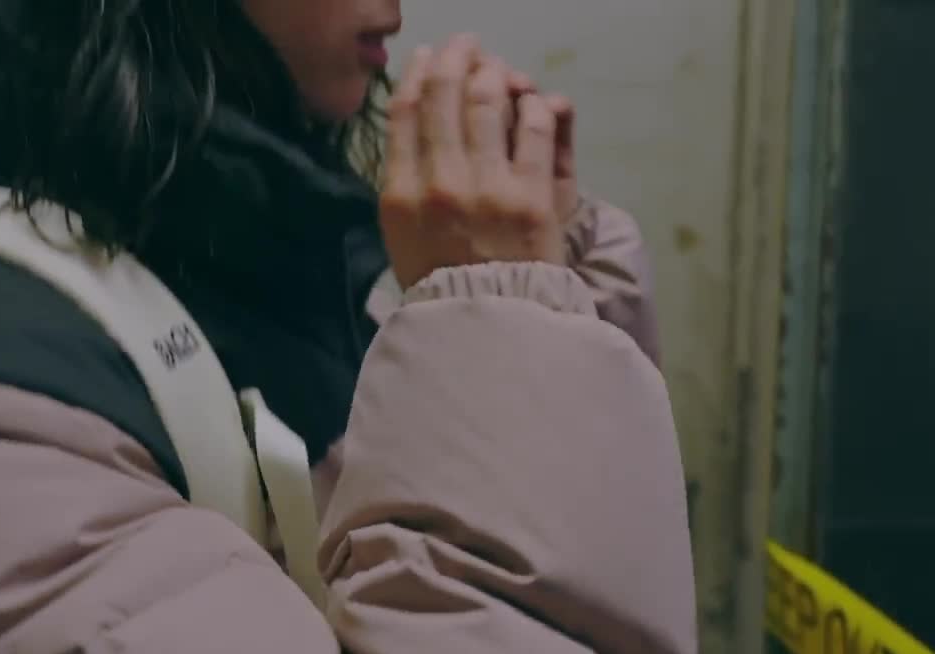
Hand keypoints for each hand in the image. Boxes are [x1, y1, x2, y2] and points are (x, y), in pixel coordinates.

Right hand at [380, 35, 564, 289]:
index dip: (417, 74)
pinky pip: (534, 128)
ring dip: (495, 74)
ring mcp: (487, 187)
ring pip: (488, 102)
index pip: (403, 114)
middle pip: (444, 97)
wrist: (490, 328)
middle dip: (456, 59)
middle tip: (467, 44)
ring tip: (500, 68)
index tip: (428, 55)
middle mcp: (439, 183)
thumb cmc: (445, 287)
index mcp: (400, 195)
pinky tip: (534, 103)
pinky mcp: (532, 195)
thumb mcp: (403, 239)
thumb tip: (412, 130)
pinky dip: (534, 107)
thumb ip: (404, 185)